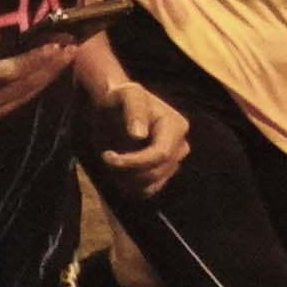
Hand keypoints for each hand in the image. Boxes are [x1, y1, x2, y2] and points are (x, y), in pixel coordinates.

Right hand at [0, 26, 96, 141]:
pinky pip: (3, 110)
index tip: (62, 44)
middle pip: (23, 90)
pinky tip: (31, 83)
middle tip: (72, 50)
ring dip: (39, 83)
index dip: (40, 58)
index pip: (14, 72)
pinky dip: (21, 94)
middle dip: (50, 70)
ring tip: (59, 64)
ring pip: (16, 103)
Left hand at [93, 77, 190, 192]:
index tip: (107, 156)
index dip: (134, 161)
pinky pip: (147, 191)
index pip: (161, 155)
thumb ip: (134, 110)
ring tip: (112, 159)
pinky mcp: (162, 175)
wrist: (115, 107)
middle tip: (105, 155)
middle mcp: (180, 147)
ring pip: (150, 185)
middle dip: (127, 169)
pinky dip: (129, 185)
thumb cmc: (121, 98)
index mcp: (176, 126)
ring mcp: (173, 163)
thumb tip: (139, 135)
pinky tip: (118, 168)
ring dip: (126, 177)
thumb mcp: (126, 95)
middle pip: (155, 172)